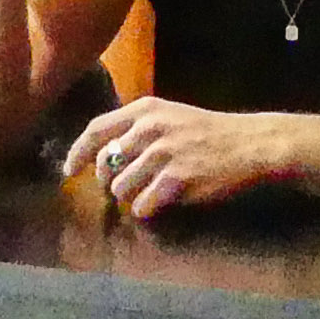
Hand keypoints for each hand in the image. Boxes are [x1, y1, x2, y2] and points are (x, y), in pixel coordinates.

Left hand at [66, 95, 287, 218]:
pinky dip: (148, 209)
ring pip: (121, 188)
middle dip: (109, 182)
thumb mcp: (170, 117)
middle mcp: (150, 128)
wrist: (250, 144)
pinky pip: (143, 204)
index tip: (69, 171)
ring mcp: (163, 153)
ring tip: (151, 193)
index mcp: (145, 110)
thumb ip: (137, 130)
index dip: (78, 152)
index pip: (96, 129)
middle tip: (125, 188)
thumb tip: (103, 156)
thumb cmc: (208, 133)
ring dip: (131, 198)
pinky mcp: (176, 178)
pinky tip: (164, 202)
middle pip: (106, 164)